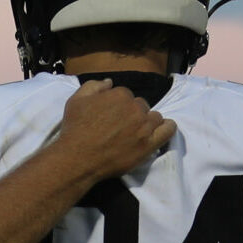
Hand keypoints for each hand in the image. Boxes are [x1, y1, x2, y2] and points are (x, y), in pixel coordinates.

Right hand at [56, 80, 174, 184]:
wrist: (77, 159)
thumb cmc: (74, 130)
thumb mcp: (76, 100)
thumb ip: (94, 86)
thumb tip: (110, 83)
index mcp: (119, 94)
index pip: (126, 95)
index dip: (118, 106)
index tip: (112, 116)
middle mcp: (135, 107)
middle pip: (141, 106)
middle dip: (133, 114)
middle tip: (121, 128)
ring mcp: (144, 126)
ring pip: (155, 117)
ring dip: (147, 122)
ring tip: (136, 133)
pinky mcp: (149, 144)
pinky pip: (168, 130)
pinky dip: (167, 128)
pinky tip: (160, 130)